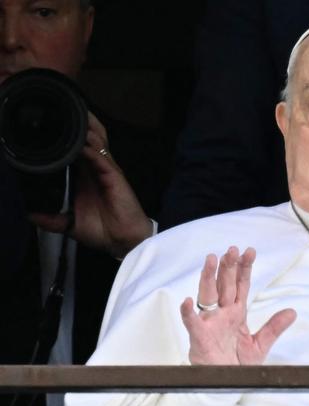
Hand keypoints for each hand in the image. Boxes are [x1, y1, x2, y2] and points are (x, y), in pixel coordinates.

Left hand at [29, 112, 151, 257]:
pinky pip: (102, 159)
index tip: (52, 120)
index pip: (75, 148)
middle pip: (89, 138)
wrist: (123, 242)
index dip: (66, 134)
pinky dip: (91, 150)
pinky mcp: (115, 177)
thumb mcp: (70, 225)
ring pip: (97, 142)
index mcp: (85, 176)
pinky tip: (81, 143)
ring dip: (86, 129)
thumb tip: (29, 215)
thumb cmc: (104, 231)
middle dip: (79, 122)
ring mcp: (107, 171)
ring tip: (74, 113)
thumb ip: (51, 219)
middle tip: (64, 104)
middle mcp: (96, 169)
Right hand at [180, 247, 296, 364]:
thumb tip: (292, 311)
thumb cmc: (237, 365)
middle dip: (228, 267)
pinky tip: (187, 301)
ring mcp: (210, 324)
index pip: (241, 286)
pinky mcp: (200, 338)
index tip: (249, 251)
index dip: (244, 269)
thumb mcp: (260, 344)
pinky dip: (188, 313)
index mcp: (236, 313)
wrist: (225, 386)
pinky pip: (192, 323)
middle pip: (225, 285)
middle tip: (232, 249)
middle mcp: (222, 314)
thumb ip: (274, 327)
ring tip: (211, 259)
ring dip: (209, 277)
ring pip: (208, 295)